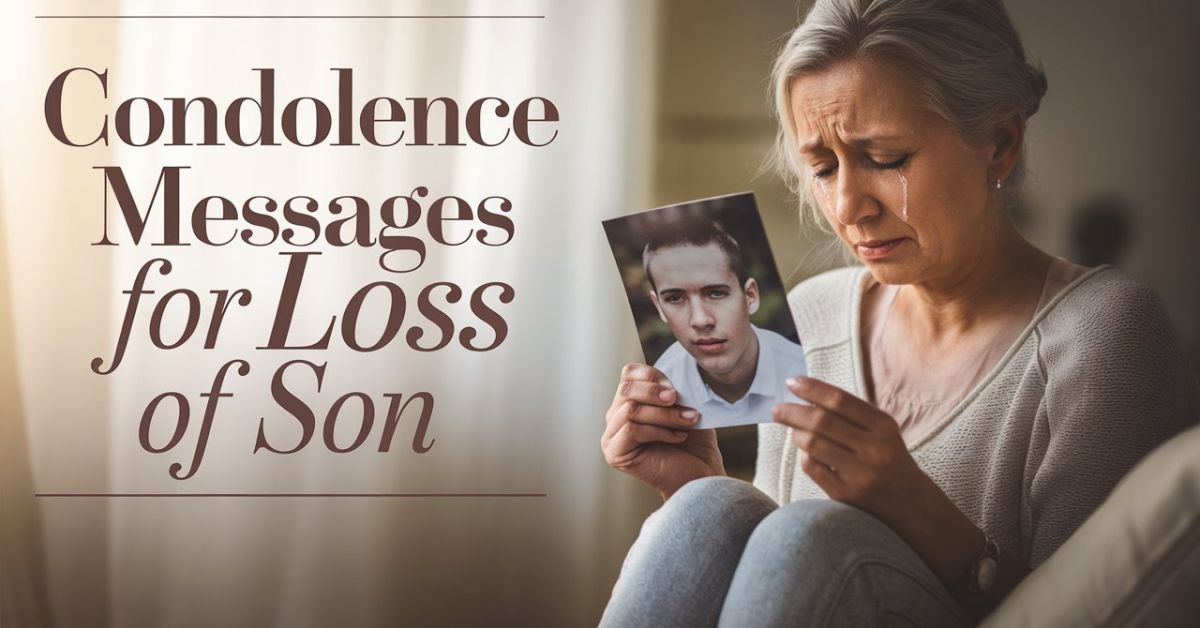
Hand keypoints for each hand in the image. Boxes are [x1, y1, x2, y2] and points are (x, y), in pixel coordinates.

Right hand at [601, 363, 724, 498]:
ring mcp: (611, 437)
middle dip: (655, 392)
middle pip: (626, 389)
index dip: (650, 374)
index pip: (628, 374)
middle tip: (677, 398)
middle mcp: (615, 418)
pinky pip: (632, 430)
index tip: (675, 387)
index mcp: (629, 402)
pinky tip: (679, 437)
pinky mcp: (614, 454)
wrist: (700, 475)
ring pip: (631, 410)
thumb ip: (668, 389)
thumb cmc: (693, 442)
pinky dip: (659, 431)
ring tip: (689, 419)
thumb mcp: (682, 407)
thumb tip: (663, 379)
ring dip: (664, 414)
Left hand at [771, 376, 923, 515]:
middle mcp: (874, 448)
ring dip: (796, 434)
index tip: (791, 382)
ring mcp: (861, 473)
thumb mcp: (881, 431)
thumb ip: (850, 414)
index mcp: (883, 426)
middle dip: (792, 412)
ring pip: (813, 444)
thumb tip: (807, 397)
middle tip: (777, 409)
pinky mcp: (847, 494)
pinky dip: (804, 456)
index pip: (840, 400)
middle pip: (821, 422)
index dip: (812, 389)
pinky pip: (813, 468)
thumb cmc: (888, 458)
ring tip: (792, 430)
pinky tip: (806, 453)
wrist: (910, 502)